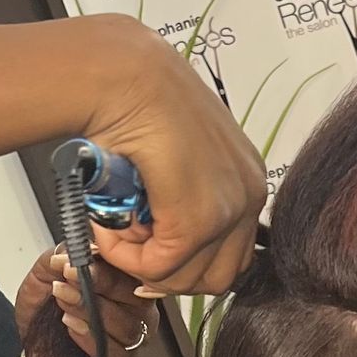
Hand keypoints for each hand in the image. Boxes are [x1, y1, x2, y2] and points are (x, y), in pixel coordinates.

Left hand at [15, 249, 153, 356]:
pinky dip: (92, 341)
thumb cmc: (43, 309)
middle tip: (66, 283)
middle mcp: (134, 312)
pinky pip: (117, 356)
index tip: (75, 265)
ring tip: (65, 304)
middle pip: (137, 300)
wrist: (30, 343)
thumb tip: (71, 251)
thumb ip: (59, 256)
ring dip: (92, 313)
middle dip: (99, 287)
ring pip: (129, 328)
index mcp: (125, 284)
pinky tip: (72, 328)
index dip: (105, 267)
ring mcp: (128, 341)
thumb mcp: (44, 274)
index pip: (130, 272)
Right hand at [83, 20, 264, 295]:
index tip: (149, 255)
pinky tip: (109, 229)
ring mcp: (229, 208)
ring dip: (144, 265)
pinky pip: (159, 267)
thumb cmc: (137, 104)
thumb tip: (161, 250)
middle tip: (130, 245)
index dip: (187, 265)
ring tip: (116, 230)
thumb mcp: (171, 155)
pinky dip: (126, 258)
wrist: (124, 76)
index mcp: (245, 178)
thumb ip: (177, 200)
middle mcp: (248, 193)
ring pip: (189, 280)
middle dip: (168, 273)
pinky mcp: (198, 219)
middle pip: (218, 277)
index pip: (231, 254)